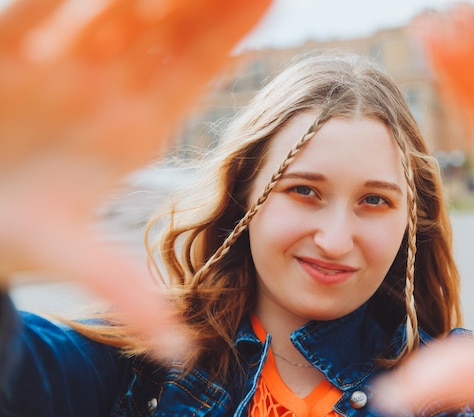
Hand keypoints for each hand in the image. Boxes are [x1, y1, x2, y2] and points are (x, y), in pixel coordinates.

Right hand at [0, 0, 270, 358]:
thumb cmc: (11, 231)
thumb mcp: (70, 257)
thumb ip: (124, 295)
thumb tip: (181, 352)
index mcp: (134, 126)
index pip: (193, 67)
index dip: (230, 29)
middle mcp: (107, 87)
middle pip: (168, 24)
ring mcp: (63, 63)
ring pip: (118, 6)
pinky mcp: (13, 51)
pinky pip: (43, 6)